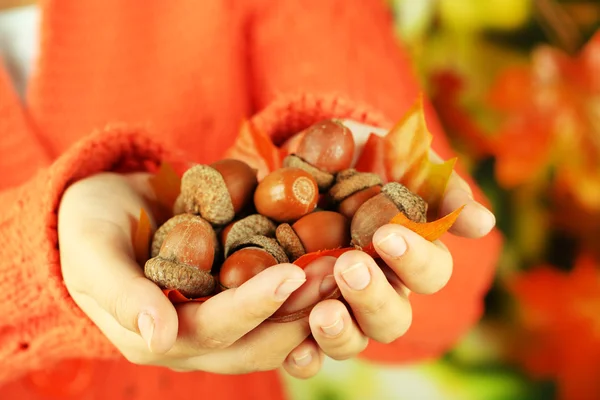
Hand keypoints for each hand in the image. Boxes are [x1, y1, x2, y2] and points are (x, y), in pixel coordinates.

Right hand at [58, 172, 323, 374]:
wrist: (102, 209)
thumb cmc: (86, 228)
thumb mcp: (92, 254)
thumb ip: (120, 295)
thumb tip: (156, 339)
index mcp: (154, 337)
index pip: (214, 329)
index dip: (253, 306)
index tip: (291, 275)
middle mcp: (192, 340)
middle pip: (256, 339)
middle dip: (298, 310)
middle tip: (338, 273)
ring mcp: (217, 323)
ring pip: (274, 331)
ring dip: (312, 304)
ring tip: (346, 269)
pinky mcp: (232, 300)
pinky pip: (276, 309)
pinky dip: (306, 294)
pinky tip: (333, 267)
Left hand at [285, 120, 496, 367]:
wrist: (307, 153)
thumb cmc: (362, 155)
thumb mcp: (398, 157)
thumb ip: (437, 186)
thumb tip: (483, 223)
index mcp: (408, 255)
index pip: (430, 274)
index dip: (415, 260)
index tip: (387, 235)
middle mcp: (379, 287)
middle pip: (393, 318)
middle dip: (374, 297)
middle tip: (350, 267)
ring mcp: (341, 305)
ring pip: (356, 340)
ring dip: (342, 333)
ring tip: (322, 313)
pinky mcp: (300, 313)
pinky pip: (309, 352)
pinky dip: (305, 358)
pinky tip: (294, 352)